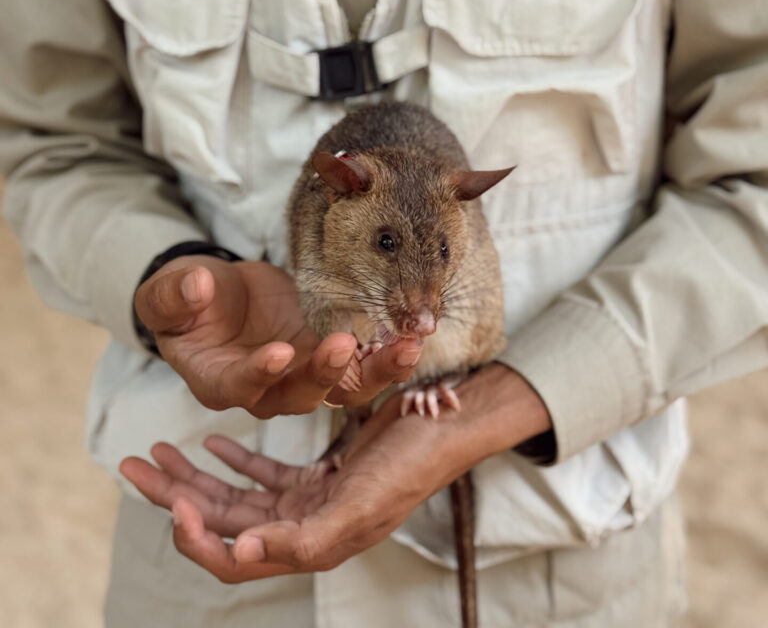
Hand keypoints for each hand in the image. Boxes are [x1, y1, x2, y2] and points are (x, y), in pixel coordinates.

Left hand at [120, 365, 552, 581]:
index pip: (231, 555)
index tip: (170, 499)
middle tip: (131, 464)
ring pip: (235, 496)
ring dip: (195, 476)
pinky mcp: (319, 477)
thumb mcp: (357, 504)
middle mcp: (302, 529)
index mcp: (309, 544)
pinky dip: (237, 460)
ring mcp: (309, 504)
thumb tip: (238, 553)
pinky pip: (267, 476)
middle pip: (220, 522)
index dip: (194, 536)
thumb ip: (301, 538)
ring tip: (157, 450)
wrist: (445, 424)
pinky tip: (215, 444)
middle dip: (173, 495)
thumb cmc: (408, 465)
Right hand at [134, 257, 422, 417]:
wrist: (214, 297)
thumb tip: (196, 286)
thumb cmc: (186, 302)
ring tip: (403, 349)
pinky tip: (410, 340)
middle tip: (344, 345)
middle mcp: (264, 390)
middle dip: (324, 373)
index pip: (240, 386)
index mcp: (218, 381)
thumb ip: (175, 295)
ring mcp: (299, 375)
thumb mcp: (168, 295)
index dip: (258, 374)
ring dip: (373, 372)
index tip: (277, 353)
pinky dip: (384, 355)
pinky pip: (360, 364)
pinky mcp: (325, 353)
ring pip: (340, 388)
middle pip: (299, 395)